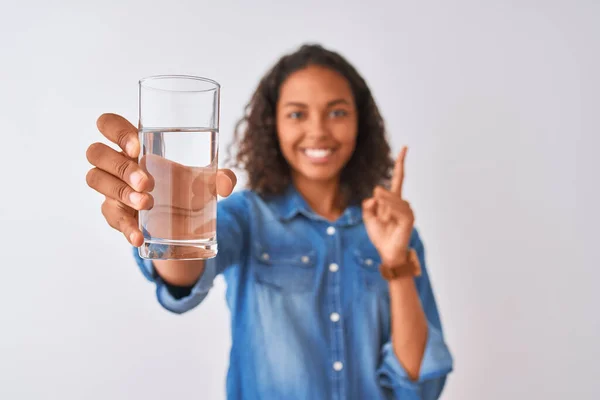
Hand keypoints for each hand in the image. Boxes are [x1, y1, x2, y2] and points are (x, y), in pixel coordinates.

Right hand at [86, 113, 236, 246]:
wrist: (181, 217)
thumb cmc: (185, 184)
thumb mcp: (203, 179)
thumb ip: (219, 177)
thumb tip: (226, 184)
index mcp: (135, 143)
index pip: (109, 124)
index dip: (116, 132)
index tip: (138, 148)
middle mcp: (117, 161)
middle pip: (97, 153)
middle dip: (121, 167)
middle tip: (148, 183)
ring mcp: (111, 186)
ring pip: (96, 180)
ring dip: (120, 192)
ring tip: (146, 204)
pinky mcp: (113, 212)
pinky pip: (110, 217)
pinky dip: (125, 228)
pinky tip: (138, 237)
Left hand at [362, 146, 413, 266]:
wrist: (386, 252)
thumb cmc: (379, 235)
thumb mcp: (367, 217)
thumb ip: (368, 205)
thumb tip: (374, 198)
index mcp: (392, 201)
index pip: (398, 178)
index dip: (400, 164)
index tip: (404, 148)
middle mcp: (402, 204)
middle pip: (395, 189)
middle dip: (383, 193)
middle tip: (375, 194)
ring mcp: (407, 212)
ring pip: (396, 199)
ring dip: (386, 199)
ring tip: (377, 199)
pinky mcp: (408, 221)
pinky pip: (401, 210)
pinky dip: (392, 208)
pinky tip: (386, 211)